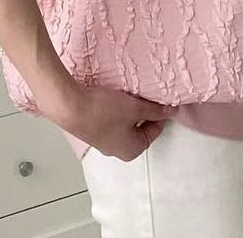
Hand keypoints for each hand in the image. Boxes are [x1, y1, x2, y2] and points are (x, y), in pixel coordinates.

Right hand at [39, 77, 178, 161]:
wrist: (69, 106)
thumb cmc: (104, 111)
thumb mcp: (135, 108)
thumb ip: (155, 111)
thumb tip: (172, 112)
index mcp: (132, 150)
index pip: (154, 131)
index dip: (160, 113)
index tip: (161, 99)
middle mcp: (118, 150)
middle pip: (139, 128)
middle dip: (143, 111)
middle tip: (144, 94)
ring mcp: (103, 141)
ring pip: (124, 123)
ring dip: (129, 109)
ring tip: (128, 93)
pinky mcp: (92, 130)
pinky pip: (111, 120)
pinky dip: (116, 109)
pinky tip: (113, 96)